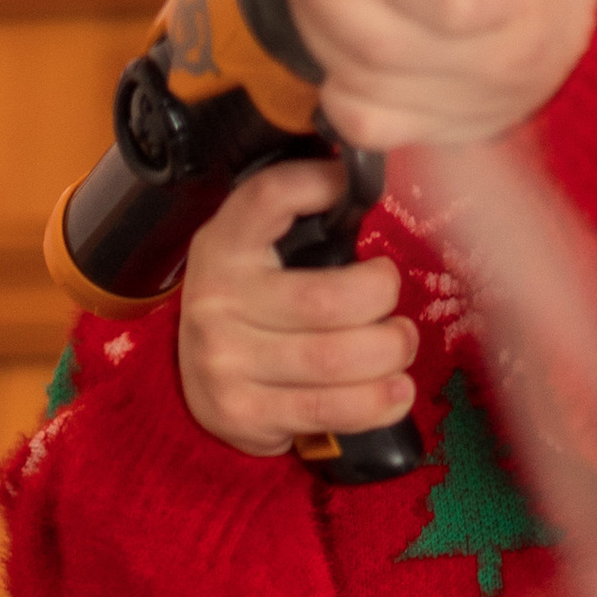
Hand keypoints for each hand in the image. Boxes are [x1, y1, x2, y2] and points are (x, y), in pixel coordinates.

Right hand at [176, 159, 417, 454]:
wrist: (196, 384)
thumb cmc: (250, 307)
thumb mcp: (257, 251)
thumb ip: (301, 218)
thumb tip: (364, 185)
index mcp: (225, 244)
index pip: (271, 196)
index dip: (321, 184)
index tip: (353, 189)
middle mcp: (218, 300)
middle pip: (328, 300)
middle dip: (382, 301)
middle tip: (395, 306)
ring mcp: (225, 362)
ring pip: (335, 359)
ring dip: (389, 353)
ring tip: (400, 346)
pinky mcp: (244, 412)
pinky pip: (331, 409)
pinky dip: (379, 401)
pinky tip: (397, 391)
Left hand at [281, 0, 596, 151]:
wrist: (563, 41)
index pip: (451, 5)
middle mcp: (499, 65)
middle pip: (384, 46)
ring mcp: (464, 108)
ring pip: (361, 82)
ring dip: (315, 27)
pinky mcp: (434, 135)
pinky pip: (362, 124)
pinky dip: (332, 84)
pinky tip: (333, 44)